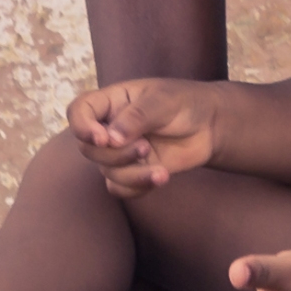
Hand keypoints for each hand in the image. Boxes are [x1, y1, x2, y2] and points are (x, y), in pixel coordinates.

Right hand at [70, 79, 220, 189]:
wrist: (211, 126)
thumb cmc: (185, 103)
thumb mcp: (163, 101)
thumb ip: (137, 116)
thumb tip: (110, 139)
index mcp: (111, 102)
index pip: (78, 111)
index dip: (81, 126)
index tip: (102, 137)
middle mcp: (109, 128)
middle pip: (88, 148)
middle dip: (115, 154)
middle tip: (145, 148)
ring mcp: (120, 152)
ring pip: (105, 171)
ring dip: (131, 174)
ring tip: (161, 171)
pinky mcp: (132, 171)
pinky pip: (119, 188)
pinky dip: (137, 188)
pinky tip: (161, 178)